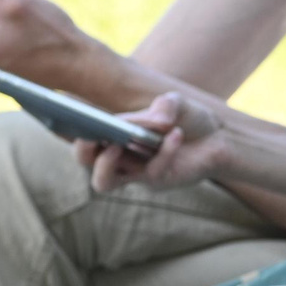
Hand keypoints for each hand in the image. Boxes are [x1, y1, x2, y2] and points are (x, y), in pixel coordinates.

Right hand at [71, 91, 230, 191]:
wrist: (219, 138)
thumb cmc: (189, 119)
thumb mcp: (178, 103)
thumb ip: (165, 105)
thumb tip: (156, 119)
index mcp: (115, 133)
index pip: (83, 135)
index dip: (69, 128)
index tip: (65, 115)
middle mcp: (118, 156)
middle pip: (85, 162)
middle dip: (82, 150)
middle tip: (91, 135)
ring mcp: (135, 173)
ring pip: (103, 182)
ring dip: (105, 164)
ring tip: (117, 143)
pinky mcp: (157, 182)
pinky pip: (152, 171)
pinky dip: (163, 151)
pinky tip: (177, 133)